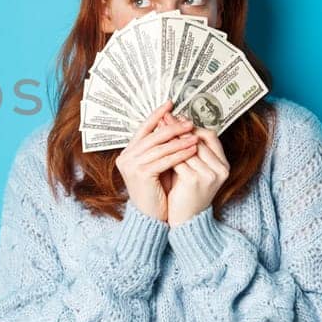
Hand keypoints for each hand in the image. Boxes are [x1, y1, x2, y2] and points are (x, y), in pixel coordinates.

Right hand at [115, 100, 198, 221]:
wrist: (150, 217)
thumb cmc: (156, 192)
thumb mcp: (157, 166)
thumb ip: (161, 149)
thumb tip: (177, 128)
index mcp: (128, 153)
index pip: (143, 129)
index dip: (156, 115)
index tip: (170, 104)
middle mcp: (126, 158)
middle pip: (152, 136)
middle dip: (172, 127)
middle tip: (188, 121)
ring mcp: (132, 166)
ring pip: (160, 147)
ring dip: (179, 140)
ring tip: (194, 135)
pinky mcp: (141, 174)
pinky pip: (164, 160)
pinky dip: (180, 154)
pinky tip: (192, 150)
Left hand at [166, 123, 229, 226]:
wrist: (185, 220)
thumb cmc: (186, 193)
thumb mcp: (192, 169)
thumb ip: (189, 151)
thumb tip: (178, 124)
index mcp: (223, 165)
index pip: (210, 136)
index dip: (192, 125)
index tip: (176, 117)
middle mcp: (220, 169)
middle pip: (198, 139)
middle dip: (178, 127)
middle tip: (164, 117)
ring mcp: (209, 175)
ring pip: (187, 148)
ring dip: (171, 137)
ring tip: (158, 129)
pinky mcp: (194, 181)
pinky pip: (178, 160)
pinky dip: (167, 152)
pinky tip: (156, 146)